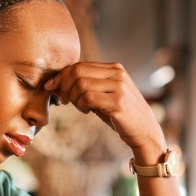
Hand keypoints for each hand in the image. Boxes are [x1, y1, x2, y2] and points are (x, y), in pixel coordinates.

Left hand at [44, 62, 163, 155]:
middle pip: (78, 72)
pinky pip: (88, 98)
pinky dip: (81, 105)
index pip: (80, 65)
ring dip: (74, 98)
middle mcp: (117, 74)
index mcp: (114, 68)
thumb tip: (56, 83)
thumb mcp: (105, 95)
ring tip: (80, 107)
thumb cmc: (121, 114)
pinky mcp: (118, 103)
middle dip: (64, 86)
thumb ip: (86, 86)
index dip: (61, 75)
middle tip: (64, 100)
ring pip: (81, 84)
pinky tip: (87, 111)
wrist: (144, 130)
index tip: (51, 86)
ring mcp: (119, 87)